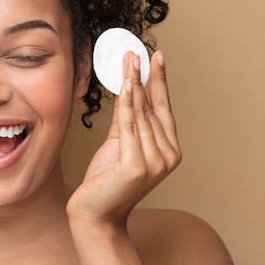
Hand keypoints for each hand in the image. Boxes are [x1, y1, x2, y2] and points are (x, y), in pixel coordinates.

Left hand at [67, 50, 180, 227]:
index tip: (157, 57)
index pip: (164, 108)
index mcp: (169, 150)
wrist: (95, 214)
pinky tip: (125, 84)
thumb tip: (127, 86)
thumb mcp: (119, 142)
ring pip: (141, 114)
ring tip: (128, 61)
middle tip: (137, 51)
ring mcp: (155, 163)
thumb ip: (126, 117)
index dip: (160, 81)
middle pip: (153, 107)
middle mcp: (168, 156)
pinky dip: (127, 104)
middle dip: (144, 77)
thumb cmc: (106, 180)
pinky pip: (129, 126)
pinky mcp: (137, 167)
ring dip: (134, 84)